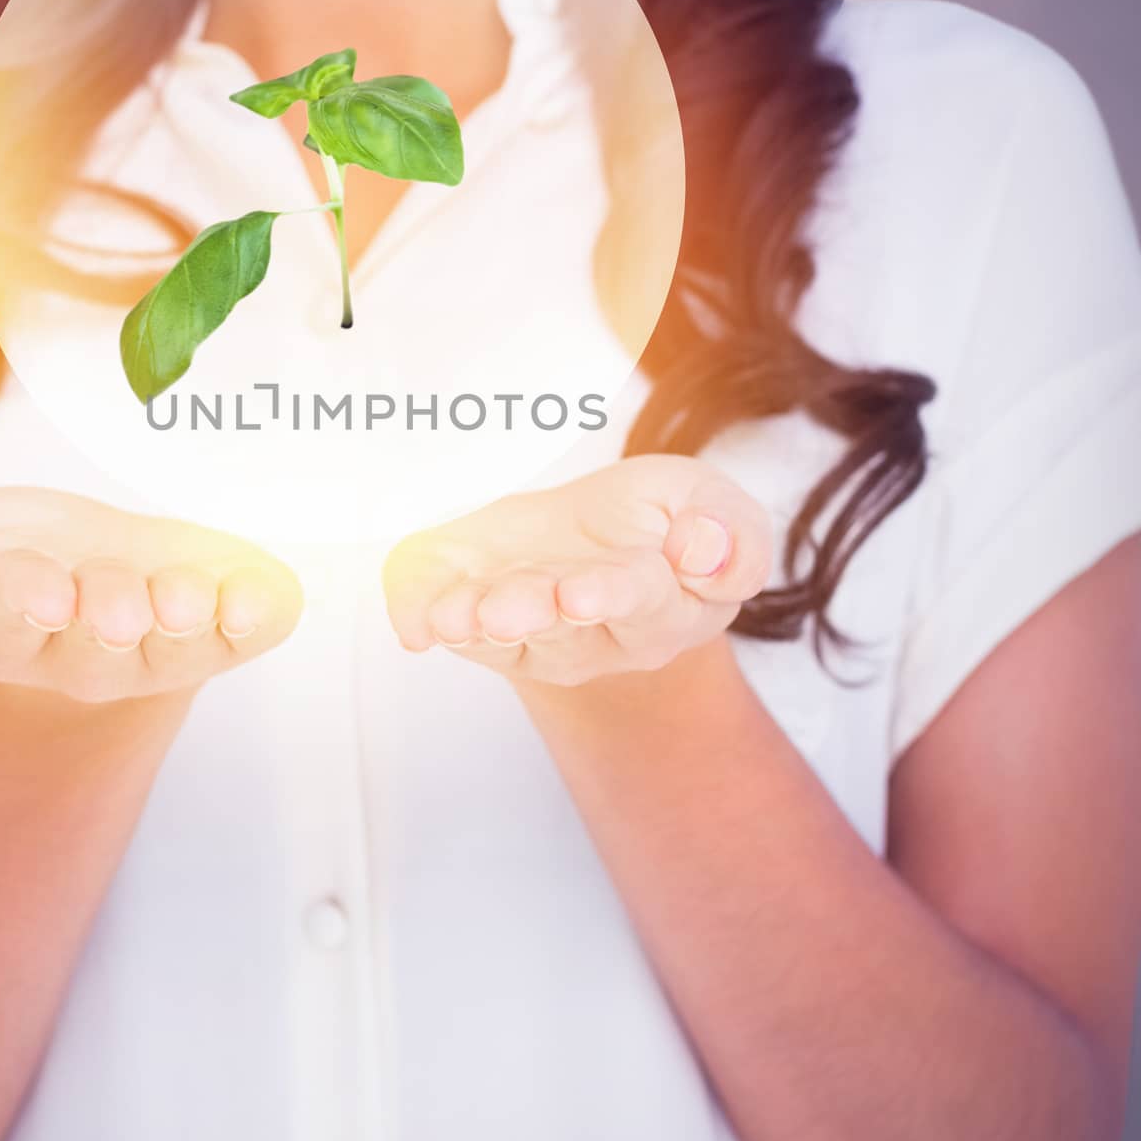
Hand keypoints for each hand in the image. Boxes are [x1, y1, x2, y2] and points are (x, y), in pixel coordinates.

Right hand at [0, 486, 303, 702]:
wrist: (124, 584)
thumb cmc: (37, 551)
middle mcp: (59, 650)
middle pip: (63, 645)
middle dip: (77, 615)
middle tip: (84, 600)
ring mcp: (141, 653)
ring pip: (148, 653)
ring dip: (166, 622)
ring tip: (177, 600)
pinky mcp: (214, 641)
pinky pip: (234, 642)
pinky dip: (248, 620)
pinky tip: (251, 600)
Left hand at [382, 455, 772, 687]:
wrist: (599, 537)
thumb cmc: (661, 522)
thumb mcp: (710, 505)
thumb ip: (730, 535)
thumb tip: (706, 550)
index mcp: (663, 605)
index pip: (638, 601)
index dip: (608, 596)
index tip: (579, 592)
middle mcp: (591, 632)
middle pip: (559, 627)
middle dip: (528, 613)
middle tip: (501, 610)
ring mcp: (529, 632)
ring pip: (500, 634)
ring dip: (470, 622)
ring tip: (450, 615)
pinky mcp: (476, 619)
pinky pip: (446, 623)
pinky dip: (422, 615)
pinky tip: (411, 619)